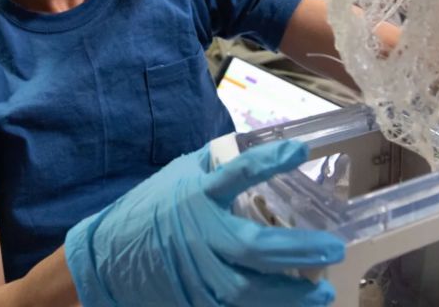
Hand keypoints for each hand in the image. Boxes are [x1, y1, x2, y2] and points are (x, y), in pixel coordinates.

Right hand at [65, 140, 344, 306]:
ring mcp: (197, 274)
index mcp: (195, 195)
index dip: (269, 161)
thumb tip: (254, 147)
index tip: (300, 150)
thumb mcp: (177, 176)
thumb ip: (215, 166)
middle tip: (333, 247)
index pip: (236, 173)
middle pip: (254, 247)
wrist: (106, 260)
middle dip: (298, 249)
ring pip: (250, 290)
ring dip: (290, 295)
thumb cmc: (148, 210)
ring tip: (322, 292)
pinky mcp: (197, 302)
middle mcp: (199, 235)